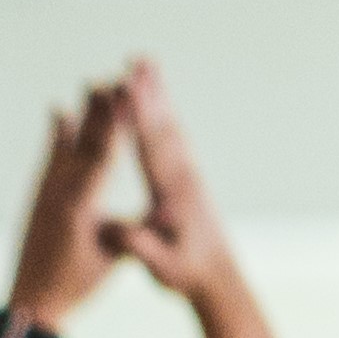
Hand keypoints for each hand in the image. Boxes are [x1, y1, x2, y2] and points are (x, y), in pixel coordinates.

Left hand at [8, 79, 123, 324]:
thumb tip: (164, 215)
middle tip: (111, 76)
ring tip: (90, 84)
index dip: (115, 123)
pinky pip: (50, 157)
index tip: (124, 95)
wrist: (28, 302)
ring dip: (80, 114)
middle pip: (83, 142)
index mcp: (79, 207)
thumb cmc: (77, 285)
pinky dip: (57, 134)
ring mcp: (45, 194)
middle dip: (99, 109)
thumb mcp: (112, 258)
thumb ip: (132, 231)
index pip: (103, 155)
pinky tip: (59, 113)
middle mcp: (58, 193)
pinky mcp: (39, 198)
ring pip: (64, 145)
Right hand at [105, 58, 242, 308]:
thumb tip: (119, 232)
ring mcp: (187, 174)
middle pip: (163, 125)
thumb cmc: (187, 273)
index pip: (152, 146)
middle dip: (149, 91)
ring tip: (145, 67)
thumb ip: (141, 247)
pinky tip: (155, 103)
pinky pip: (170, 138)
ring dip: (157, 95)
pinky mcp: (186, 178)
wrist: (219, 278)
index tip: (128, 86)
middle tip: (138, 59)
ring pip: (169, 126)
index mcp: (173, 192)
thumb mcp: (162, 268)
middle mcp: (183, 175)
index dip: (139, 115)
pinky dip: (160, 115)